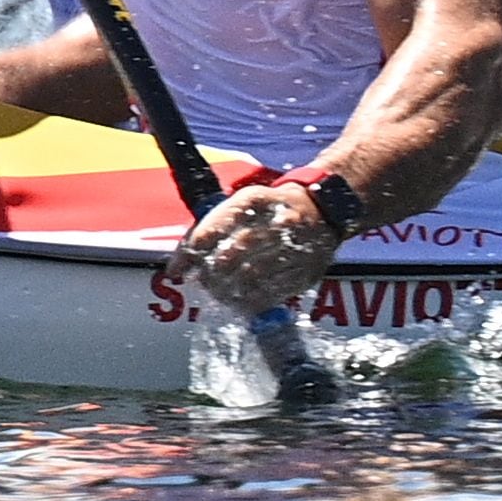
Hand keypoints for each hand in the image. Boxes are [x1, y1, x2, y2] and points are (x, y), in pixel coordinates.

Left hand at [165, 177, 339, 313]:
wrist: (326, 208)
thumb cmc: (270, 209)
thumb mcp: (243, 204)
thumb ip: (209, 229)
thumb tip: (176, 267)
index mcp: (256, 199)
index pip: (215, 226)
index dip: (190, 252)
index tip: (176, 271)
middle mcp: (278, 220)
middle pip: (232, 254)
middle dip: (210, 273)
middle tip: (202, 281)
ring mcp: (297, 245)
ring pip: (251, 276)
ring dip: (227, 290)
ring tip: (219, 292)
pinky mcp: (307, 269)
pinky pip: (273, 292)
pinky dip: (250, 301)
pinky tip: (241, 300)